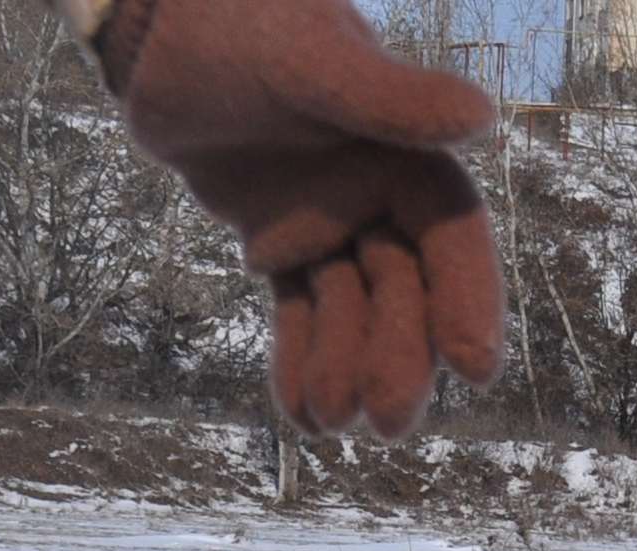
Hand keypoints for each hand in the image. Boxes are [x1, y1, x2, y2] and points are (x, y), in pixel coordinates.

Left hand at [94, 0, 504, 436]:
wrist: (157, 25)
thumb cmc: (237, 19)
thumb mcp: (311, 60)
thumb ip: (389, 98)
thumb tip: (479, 117)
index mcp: (405, 152)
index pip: (450, 238)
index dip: (466, 303)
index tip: (473, 370)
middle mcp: (378, 194)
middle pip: (402, 290)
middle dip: (398, 357)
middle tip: (384, 423)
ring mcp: (329, 222)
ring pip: (351, 309)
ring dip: (346, 368)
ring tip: (329, 426)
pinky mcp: (279, 239)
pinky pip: (297, 308)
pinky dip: (299, 356)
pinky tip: (299, 415)